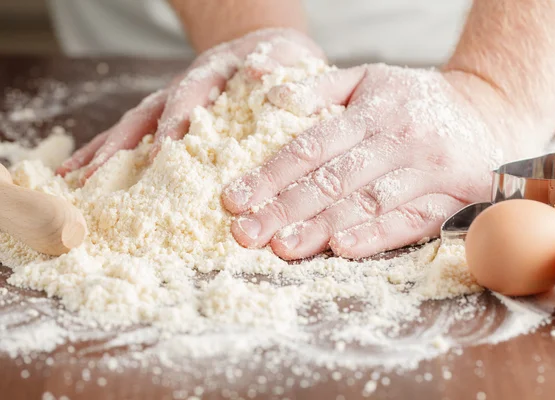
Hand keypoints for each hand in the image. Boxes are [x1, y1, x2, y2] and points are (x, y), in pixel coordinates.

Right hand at [56, 28, 324, 181]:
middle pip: (145, 115)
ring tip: (74, 181)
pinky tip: (78, 176)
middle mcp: (182, 90)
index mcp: (210, 75)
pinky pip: (130, 137)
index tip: (162, 153)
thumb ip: (273, 65)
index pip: (189, 97)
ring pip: (130, 128)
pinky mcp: (164, 119)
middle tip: (96, 177)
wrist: (265, 51)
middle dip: (120, 146)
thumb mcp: (283, 58)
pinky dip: (103, 155)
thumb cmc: (279, 62)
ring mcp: (169, 104)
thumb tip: (259, 71)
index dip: (174, 123)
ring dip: (102, 153)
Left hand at [222, 64, 536, 258]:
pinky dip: (375, 236)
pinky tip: (341, 249)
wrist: (491, 112)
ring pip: (366, 202)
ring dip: (321, 228)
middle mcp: (398, 139)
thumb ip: (320, 87)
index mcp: (373, 109)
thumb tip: (271, 96)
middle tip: (245, 233)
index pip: (310, 146)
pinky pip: (410, 221)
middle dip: (283, 209)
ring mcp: (427, 170)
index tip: (234, 199)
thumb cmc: (417, 100)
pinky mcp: (451, 198)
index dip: (269, 174)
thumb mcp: (370, 79)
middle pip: (332, 179)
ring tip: (281, 247)